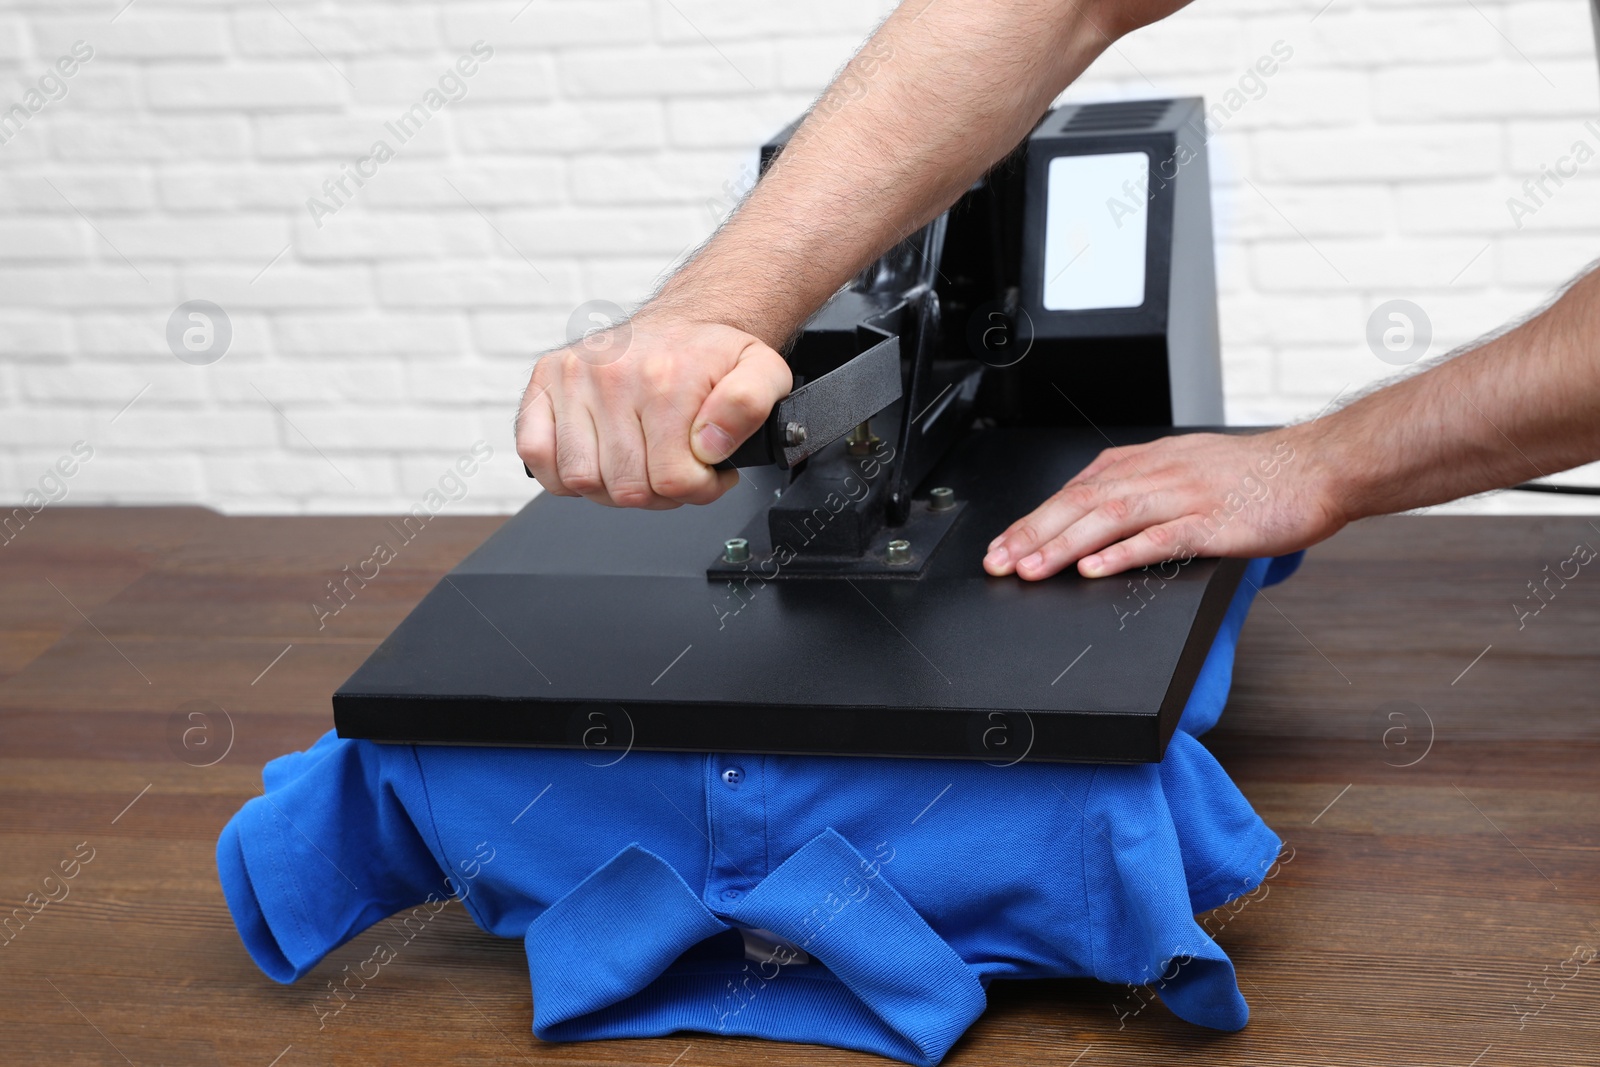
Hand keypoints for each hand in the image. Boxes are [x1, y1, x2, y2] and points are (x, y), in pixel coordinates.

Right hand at [515, 313, 790, 508]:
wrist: (682, 324)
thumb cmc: (713, 356)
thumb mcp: (762, 372)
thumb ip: (751, 406)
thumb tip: (710, 444)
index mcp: (664, 378)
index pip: (672, 480)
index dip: (697, 489)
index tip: (707, 472)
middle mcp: (612, 375)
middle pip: (627, 489)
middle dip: (659, 492)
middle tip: (674, 467)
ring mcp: (572, 378)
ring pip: (582, 481)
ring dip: (612, 487)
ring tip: (639, 463)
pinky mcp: (543, 383)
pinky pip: (537, 455)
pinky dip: (562, 472)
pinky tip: (597, 458)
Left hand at [982, 429, 1345, 579]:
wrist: (1318, 467)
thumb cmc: (1257, 476)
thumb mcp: (1186, 468)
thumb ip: (1141, 486)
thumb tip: (1095, 513)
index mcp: (1148, 462)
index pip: (1075, 490)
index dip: (1033, 519)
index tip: (1002, 545)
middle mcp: (1159, 473)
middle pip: (1081, 503)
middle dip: (1033, 534)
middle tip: (999, 562)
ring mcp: (1185, 496)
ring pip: (1109, 517)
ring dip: (1063, 544)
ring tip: (1031, 569)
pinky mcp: (1214, 522)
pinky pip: (1161, 538)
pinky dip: (1123, 553)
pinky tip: (1094, 569)